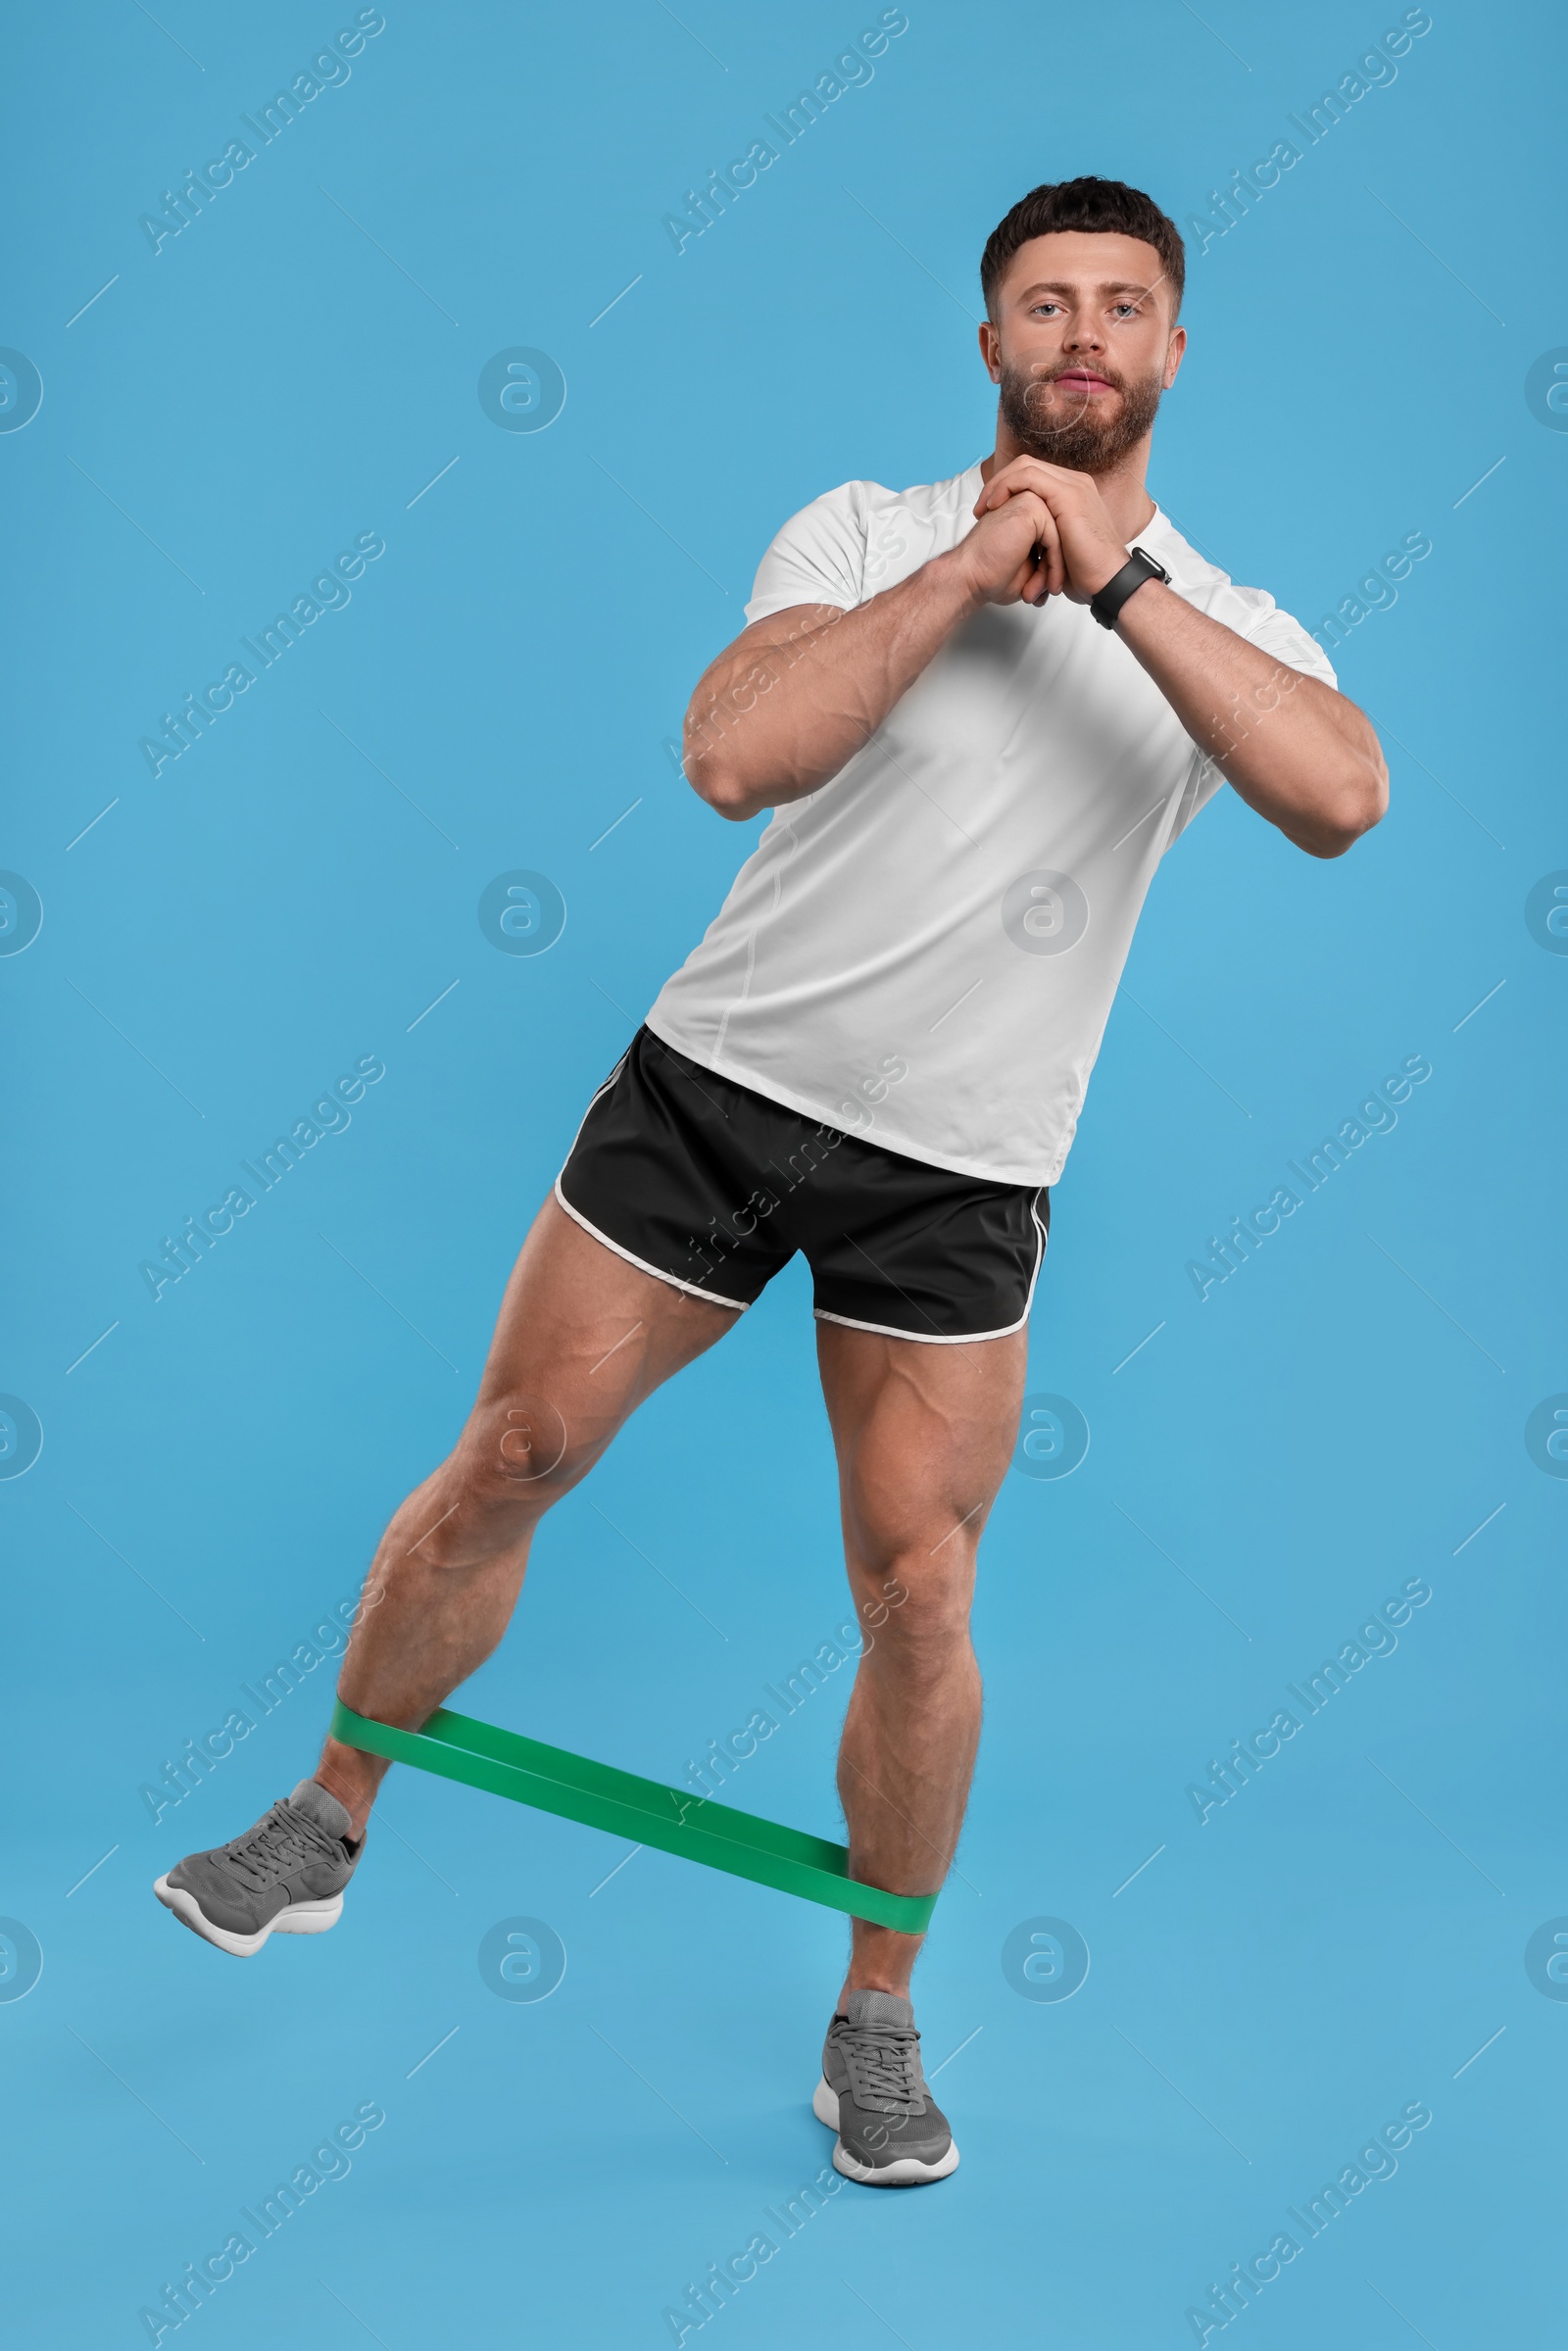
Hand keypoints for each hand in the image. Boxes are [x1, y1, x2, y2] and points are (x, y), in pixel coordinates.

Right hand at [948, 490, 1061, 609]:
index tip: (1041, 590)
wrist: (971, 578)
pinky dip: (1052, 566)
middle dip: (1055, 569)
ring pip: (1060, 539)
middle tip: (1042, 595)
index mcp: (1027, 511)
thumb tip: (1067, 569)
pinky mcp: (1031, 508)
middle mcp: (1029, 501)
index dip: (1053, 566)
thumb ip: (1047, 557)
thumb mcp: (1029, 567)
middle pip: (1061, 536)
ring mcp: (1030, 500)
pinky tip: (1041, 586)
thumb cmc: (992, 576)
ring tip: (1040, 594)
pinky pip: (1055, 539)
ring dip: (1053, 570)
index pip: (1057, 536)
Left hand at [969, 457, 1130, 605]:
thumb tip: (1027, 545)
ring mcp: (1073, 486)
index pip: (1033, 476)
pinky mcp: (1068, 494)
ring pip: (1025, 467)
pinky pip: (1028, 477)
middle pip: (1026, 466)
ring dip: (998, 484)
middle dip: (998, 483)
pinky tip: (994, 506)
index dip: (1007, 488)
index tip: (987, 512)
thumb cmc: (1086, 575)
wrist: (1108, 583)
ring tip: (983, 508)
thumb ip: (1045, 536)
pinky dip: (1007, 487)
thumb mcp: (1060, 550)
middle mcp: (1075, 484)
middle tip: (980, 508)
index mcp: (1073, 494)